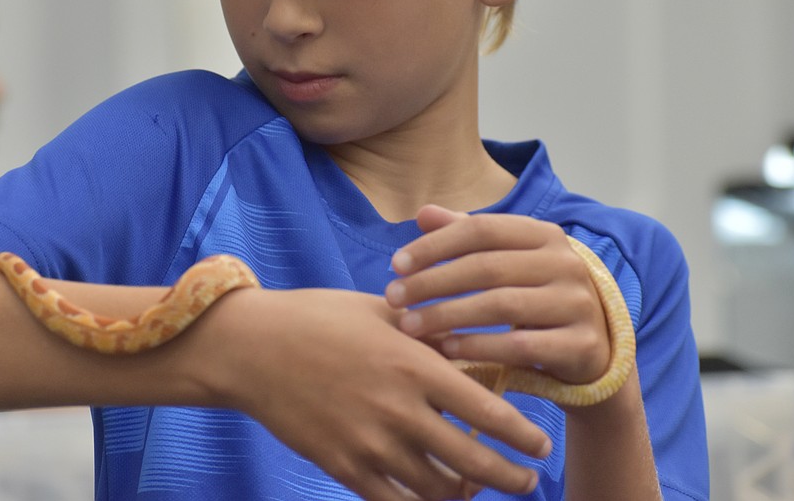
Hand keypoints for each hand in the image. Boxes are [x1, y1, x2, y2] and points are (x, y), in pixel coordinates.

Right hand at [196, 286, 550, 499]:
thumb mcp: (379, 311)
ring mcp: (370, 445)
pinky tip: (433, 498)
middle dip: (511, 478)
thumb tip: (468, 346)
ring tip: (478, 489)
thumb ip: (427, 332)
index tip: (540, 445)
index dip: (523, 435)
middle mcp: (399, 410)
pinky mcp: (343, 467)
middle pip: (474, 462)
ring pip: (438, 491)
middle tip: (527, 481)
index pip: (488, 411)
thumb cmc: (318, 318)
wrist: (253, 348)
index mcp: (414, 365)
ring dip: (468, 495)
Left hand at [385, 206, 610, 388]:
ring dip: (448, 315)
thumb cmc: (536, 297)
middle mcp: (565, 263)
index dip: (435, 245)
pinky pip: (522, 346)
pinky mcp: (582, 344)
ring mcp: (578, 303)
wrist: (595, 349)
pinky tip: (448, 348)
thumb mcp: (507, 261)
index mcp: (544, 234)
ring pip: (502, 305)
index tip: (395, 265)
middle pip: (486, 267)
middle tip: (393, 298)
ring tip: (410, 325)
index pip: (481, 230)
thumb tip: (423, 213)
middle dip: (432, 282)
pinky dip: (481, 347)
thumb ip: (467, 236)